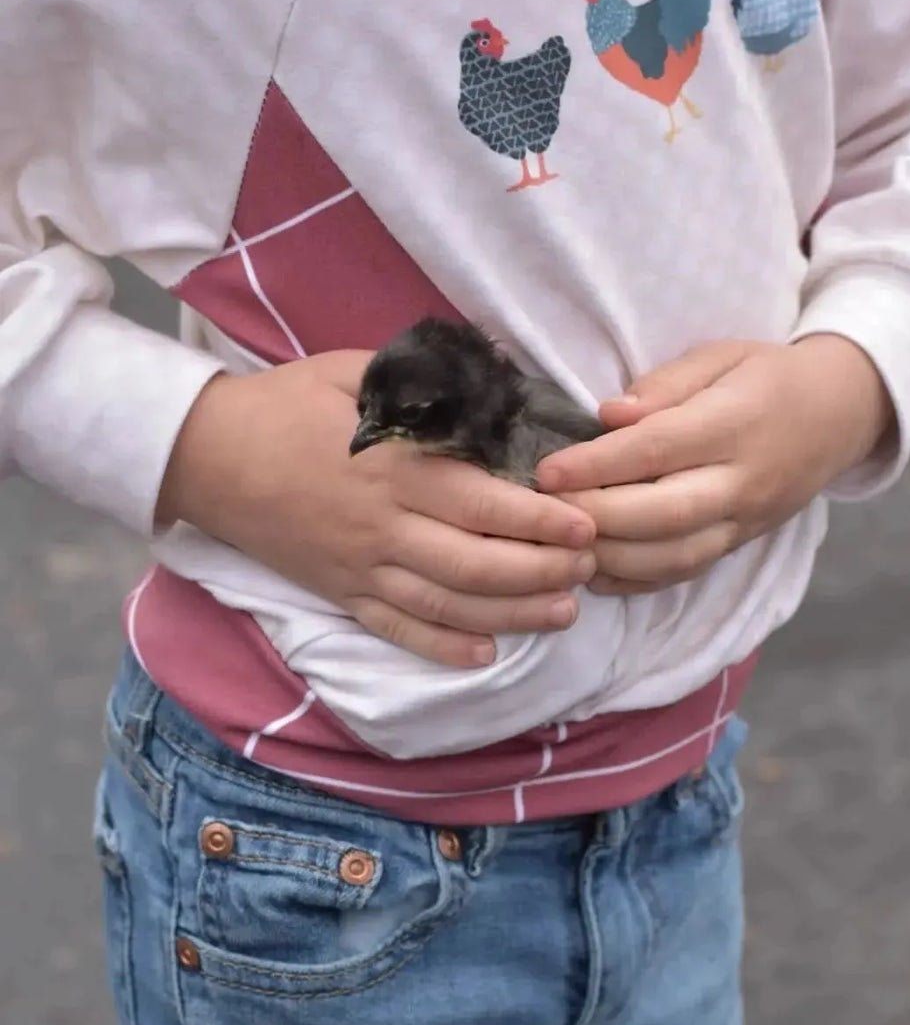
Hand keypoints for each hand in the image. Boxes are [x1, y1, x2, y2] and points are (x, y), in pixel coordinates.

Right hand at [157, 351, 596, 668]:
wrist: (204, 455)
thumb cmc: (285, 404)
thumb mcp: (355, 370)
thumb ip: (421, 378)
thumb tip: (488, 374)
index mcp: (392, 468)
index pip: (482, 504)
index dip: (539, 520)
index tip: (585, 524)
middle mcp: (382, 526)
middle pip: (476, 566)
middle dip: (542, 572)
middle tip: (590, 568)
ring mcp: (359, 567)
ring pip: (447, 606)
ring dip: (512, 614)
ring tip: (563, 612)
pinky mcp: (338, 593)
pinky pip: (397, 630)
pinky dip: (443, 648)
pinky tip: (486, 654)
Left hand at [536, 335, 893, 594]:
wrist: (839, 414)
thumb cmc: (767, 375)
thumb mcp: (720, 356)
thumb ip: (665, 385)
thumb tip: (609, 415)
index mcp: (734, 425)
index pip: (657, 451)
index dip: (598, 465)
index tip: (547, 471)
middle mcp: (741, 483)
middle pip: (662, 516)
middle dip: (595, 518)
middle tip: (540, 512)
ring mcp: (743, 522)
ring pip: (671, 558)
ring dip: (609, 558)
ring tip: (557, 543)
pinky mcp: (739, 546)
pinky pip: (683, 573)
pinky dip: (634, 581)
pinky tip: (593, 569)